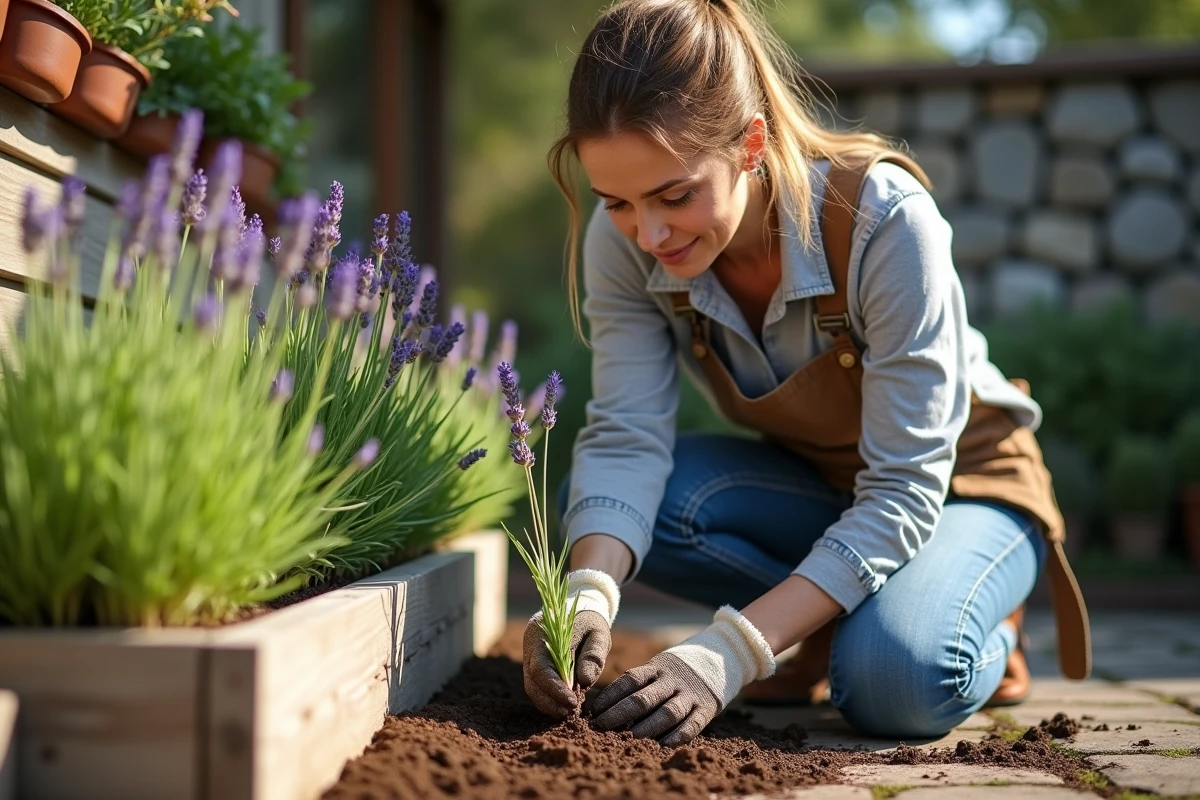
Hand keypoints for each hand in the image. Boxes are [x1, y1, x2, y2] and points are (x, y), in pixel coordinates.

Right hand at [522, 569, 619, 717]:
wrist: (580, 608)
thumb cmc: (591, 622)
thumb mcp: (599, 634)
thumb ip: (594, 655)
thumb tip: (584, 681)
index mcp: (542, 633)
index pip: (540, 669)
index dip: (555, 690)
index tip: (573, 704)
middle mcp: (530, 644)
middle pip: (532, 683)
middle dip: (551, 702)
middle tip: (571, 713)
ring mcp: (529, 653)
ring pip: (532, 687)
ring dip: (549, 703)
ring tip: (569, 711)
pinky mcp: (533, 662)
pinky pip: (536, 684)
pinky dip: (549, 697)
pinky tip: (564, 703)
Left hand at [589, 605, 774, 745]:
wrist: (720, 658)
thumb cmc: (676, 672)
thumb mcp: (657, 669)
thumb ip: (637, 684)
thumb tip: (600, 704)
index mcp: (656, 668)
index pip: (629, 680)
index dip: (611, 695)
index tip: (593, 710)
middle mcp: (671, 680)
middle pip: (643, 697)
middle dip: (620, 713)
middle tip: (601, 726)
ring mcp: (689, 694)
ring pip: (667, 712)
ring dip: (647, 727)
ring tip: (629, 737)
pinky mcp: (706, 708)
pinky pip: (692, 724)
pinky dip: (678, 735)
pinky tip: (664, 745)